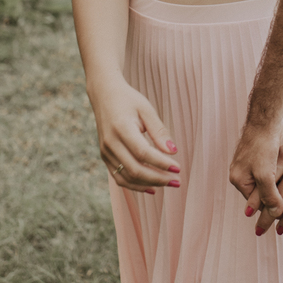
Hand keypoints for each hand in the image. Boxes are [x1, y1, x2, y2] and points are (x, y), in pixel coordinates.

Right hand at [88, 77, 179, 193]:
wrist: (104, 95)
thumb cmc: (129, 100)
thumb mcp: (147, 109)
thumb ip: (159, 131)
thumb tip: (173, 152)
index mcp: (121, 128)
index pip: (143, 153)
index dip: (161, 163)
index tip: (178, 168)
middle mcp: (110, 143)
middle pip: (135, 169)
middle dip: (158, 178)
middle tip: (177, 181)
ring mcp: (105, 152)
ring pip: (126, 178)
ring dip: (149, 184)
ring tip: (168, 184)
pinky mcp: (105, 157)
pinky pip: (119, 177)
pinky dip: (136, 185)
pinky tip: (152, 188)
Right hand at [229, 120, 282, 233]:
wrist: (265, 119)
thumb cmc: (262, 145)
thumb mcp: (265, 173)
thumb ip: (268, 195)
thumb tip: (274, 214)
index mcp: (239, 180)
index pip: (256, 204)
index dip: (272, 210)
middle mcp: (242, 175)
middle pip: (261, 196)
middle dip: (275, 201)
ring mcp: (251, 166)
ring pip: (267, 186)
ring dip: (279, 191)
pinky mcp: (260, 158)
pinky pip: (270, 175)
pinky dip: (280, 179)